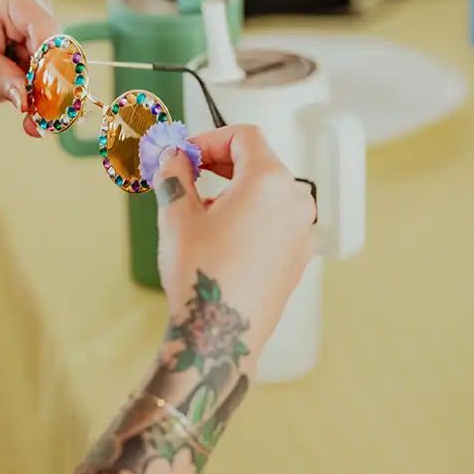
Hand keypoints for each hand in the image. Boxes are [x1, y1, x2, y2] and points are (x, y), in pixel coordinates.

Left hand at [0, 0, 57, 136]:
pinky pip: (43, 79)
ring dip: (46, 100)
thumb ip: (5, 80)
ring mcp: (30, 32)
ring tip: (36, 126)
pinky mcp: (28, 55)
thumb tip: (31, 101)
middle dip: (51, 85)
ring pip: (53, 68)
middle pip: (55, 48)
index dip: (52, 60)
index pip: (45, 26)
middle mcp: (29, 7)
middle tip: (46, 118)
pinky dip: (38, 102)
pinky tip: (32, 123)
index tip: (52, 93)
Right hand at [153, 125, 316, 358]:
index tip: (185, 153)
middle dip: (219, 163)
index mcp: (270, 181)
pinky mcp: (299, 258)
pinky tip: (220, 236)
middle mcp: (295, 202)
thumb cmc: (202, 274)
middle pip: (258, 162)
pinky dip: (249, 216)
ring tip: (198, 211)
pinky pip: (275, 221)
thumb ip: (174, 173)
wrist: (220, 336)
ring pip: (267, 193)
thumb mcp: (177, 214)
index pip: (244, 136)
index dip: (209, 138)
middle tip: (186, 174)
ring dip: (233, 190)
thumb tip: (171, 156)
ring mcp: (302, 232)